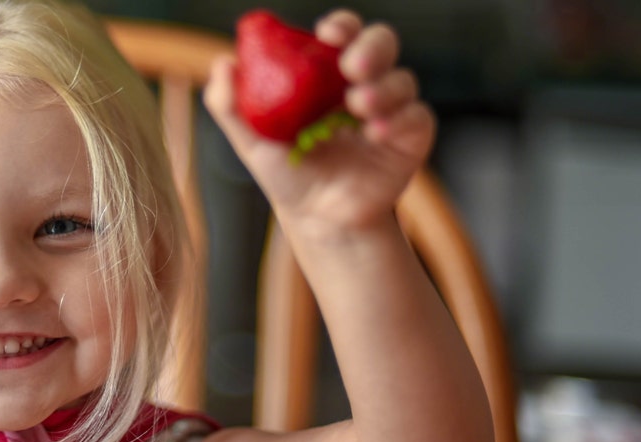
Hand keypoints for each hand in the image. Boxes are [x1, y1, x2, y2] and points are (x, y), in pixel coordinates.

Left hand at [205, 10, 433, 233]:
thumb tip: (224, 64)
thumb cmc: (288, 172)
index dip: (340, 26)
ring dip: (383, 88)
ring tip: (358, 106)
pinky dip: (398, 120)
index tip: (327, 33)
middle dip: (371, 47)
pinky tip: (376, 133)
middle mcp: (362, 83)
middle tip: (351, 67)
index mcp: (327, 73)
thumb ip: (230, 104)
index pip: (342, 33)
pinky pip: (417, 117)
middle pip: (381, 43)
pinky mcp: (410, 137)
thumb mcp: (252, 139)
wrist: (316, 217)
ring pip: (402, 79)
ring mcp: (389, 109)